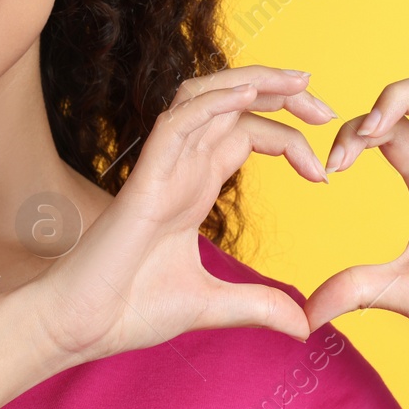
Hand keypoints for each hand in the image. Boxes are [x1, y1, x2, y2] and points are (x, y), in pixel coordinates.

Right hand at [22, 65, 333, 366]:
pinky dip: (211, 103)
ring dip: (252, 82)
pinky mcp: (143, 180)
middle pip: (232, 105)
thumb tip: (304, 326)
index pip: (246, 136)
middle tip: (327, 110)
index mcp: (194, 188)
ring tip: (298, 84)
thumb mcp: (213, 305)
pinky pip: (175, 123)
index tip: (326, 172)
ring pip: (205, 98)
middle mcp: (180, 169)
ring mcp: (161, 169)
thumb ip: (259, 307)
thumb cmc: (129, 310)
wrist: (80, 326)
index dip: (289, 138)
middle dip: (282, 96)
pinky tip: (247, 96)